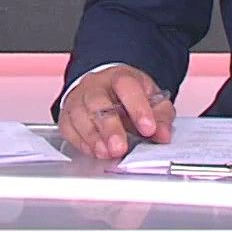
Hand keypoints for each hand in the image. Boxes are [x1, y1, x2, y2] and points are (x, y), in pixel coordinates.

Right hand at [57, 65, 174, 159]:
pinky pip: (68, 127)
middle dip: (109, 127)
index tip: (149, 129)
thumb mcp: (153, 101)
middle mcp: (96, 85)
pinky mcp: (67, 114)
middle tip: (119, 148)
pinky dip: (80, 142)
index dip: (138, 108)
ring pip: (79, 114)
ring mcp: (79, 99)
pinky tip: (93, 151)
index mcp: (121, 77)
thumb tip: (163, 134)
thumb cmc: (129, 97)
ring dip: (93, 137)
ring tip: (106, 153)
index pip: (127, 86)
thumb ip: (161, 117)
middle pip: (98, 102)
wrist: (106, 89)